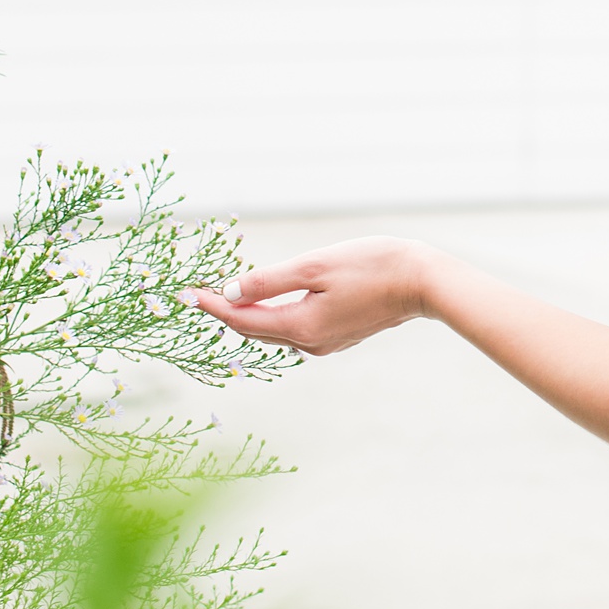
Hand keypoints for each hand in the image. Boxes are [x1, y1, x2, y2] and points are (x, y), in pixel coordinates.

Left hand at [188, 237, 434, 356]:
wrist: (424, 282)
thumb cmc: (373, 266)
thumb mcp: (316, 266)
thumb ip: (269, 281)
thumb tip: (229, 293)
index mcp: (300, 327)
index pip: (240, 320)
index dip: (210, 305)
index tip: (185, 293)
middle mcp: (309, 343)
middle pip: (253, 330)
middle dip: (223, 312)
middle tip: (196, 294)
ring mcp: (325, 342)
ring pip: (273, 331)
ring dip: (247, 315)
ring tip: (224, 296)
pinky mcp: (338, 334)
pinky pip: (294, 328)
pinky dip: (273, 315)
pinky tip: (267, 302)